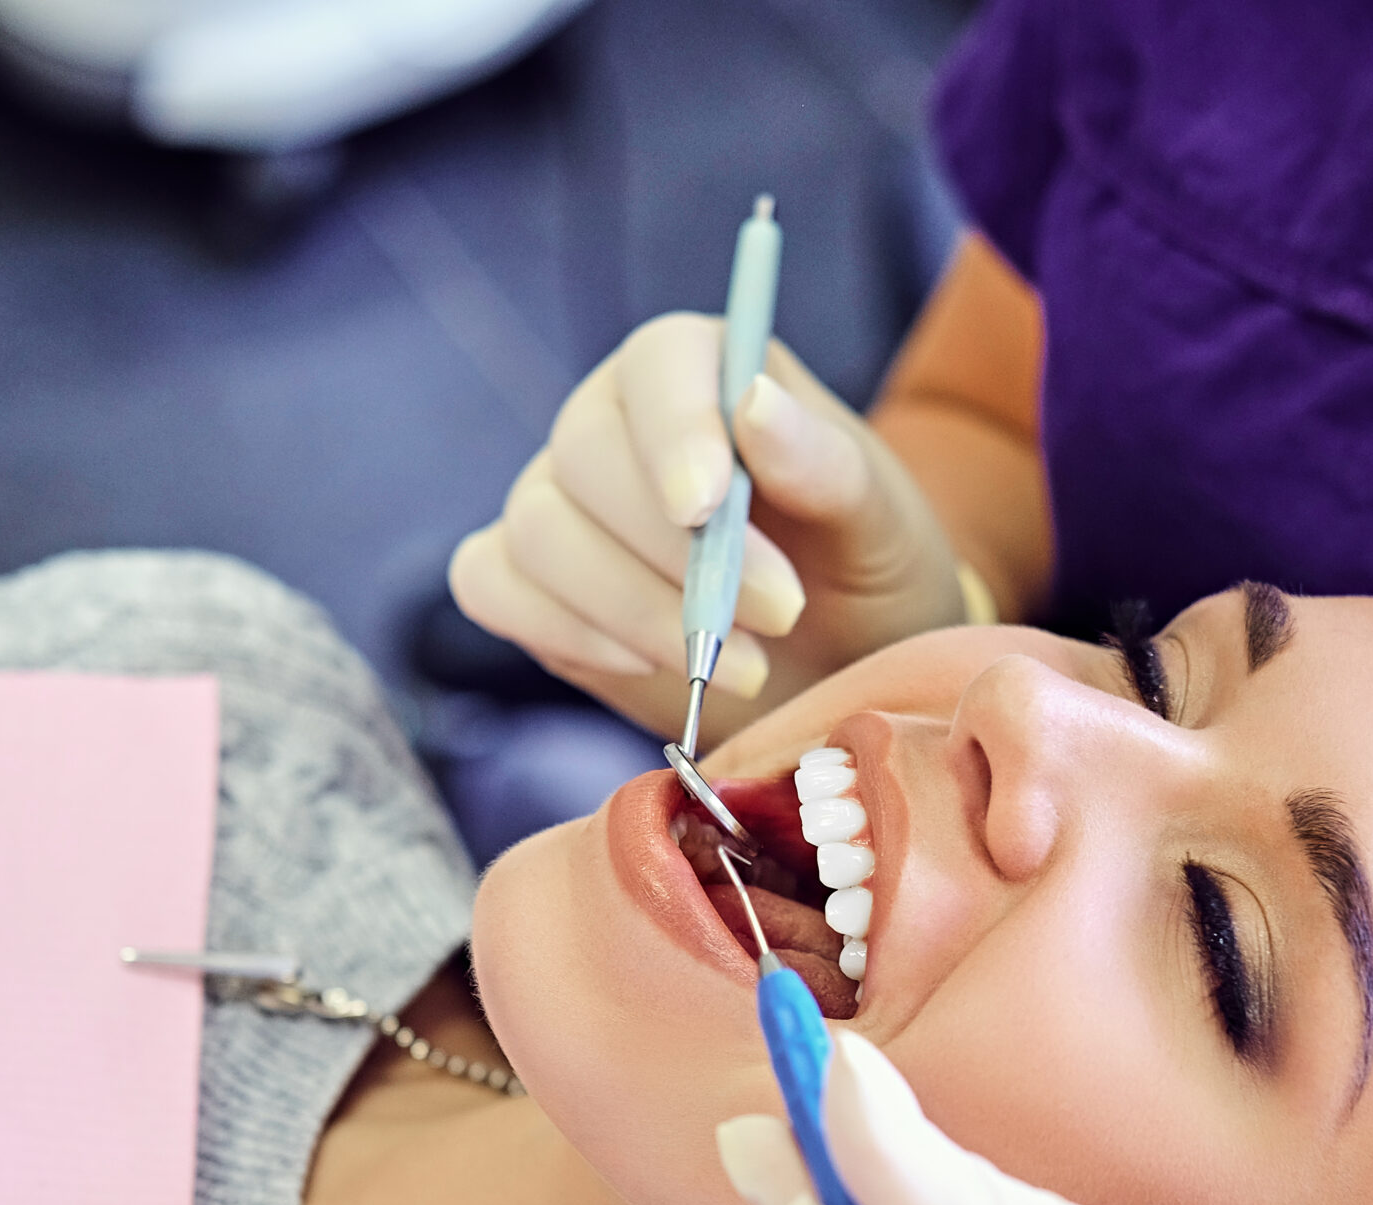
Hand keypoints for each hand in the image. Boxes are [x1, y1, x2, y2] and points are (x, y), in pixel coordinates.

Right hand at [449, 314, 965, 743]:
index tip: (706, 507)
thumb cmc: (864, 579)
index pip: (659, 365)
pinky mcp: (529, 582)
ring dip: (634, 610)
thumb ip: (826, 465)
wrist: (839, 672)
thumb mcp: (879, 525)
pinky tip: (649, 664)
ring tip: (739, 665)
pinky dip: (566, 630)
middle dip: (674, 554)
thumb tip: (753, 401)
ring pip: (539, 533)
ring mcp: (561, 501)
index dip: (675, 430)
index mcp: (703, 371)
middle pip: (585, 455)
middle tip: (775, 617)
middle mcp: (616, 421)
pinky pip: (493, 588)